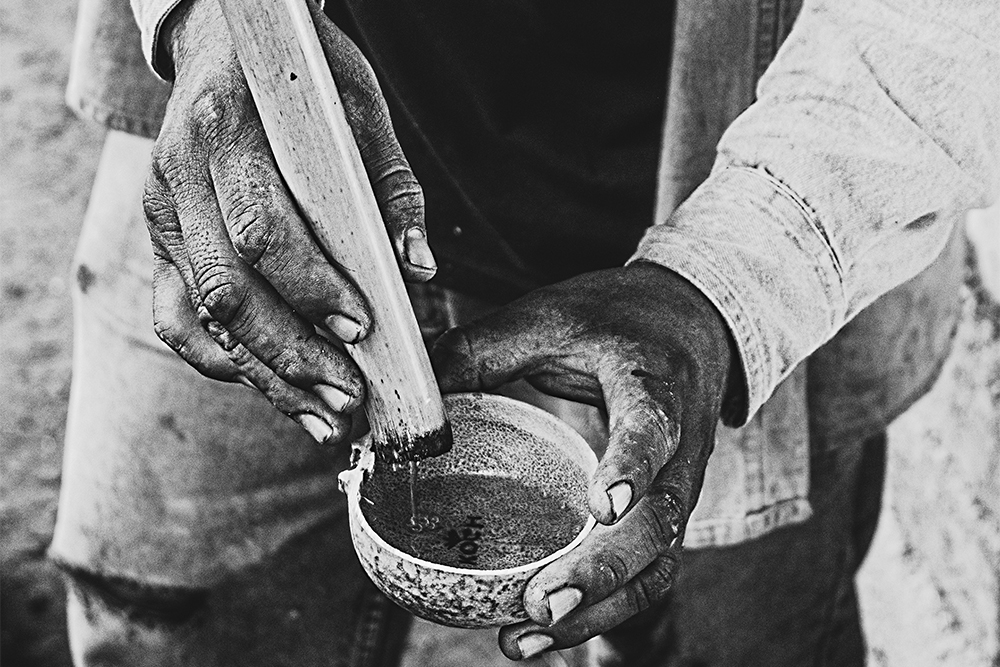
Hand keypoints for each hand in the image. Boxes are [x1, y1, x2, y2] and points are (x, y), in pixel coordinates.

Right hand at [143, 0, 435, 444]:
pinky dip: (219, 359)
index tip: (364, 328)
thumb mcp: (355, 108)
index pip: (261, 230)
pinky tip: (268, 385)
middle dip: (292, 354)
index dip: (312, 288)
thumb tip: (417, 268)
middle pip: (227, 288)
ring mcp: (162, 212)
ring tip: (321, 419)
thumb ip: (390, 186)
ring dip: (263, 375)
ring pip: (200, 316)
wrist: (223, 45)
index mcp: (228, 130)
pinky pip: (174, 317)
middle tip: (349, 400)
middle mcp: (180, 175)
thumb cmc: (297, 78)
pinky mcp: (159, 240)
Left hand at [432, 262, 735, 658]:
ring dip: (601, 607)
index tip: (604, 505)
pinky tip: (550, 633)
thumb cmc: (618, 318)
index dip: (632, 466)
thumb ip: (477, 350)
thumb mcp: (548, 316)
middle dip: (603, 570)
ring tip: (528, 636)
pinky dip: (604, 609)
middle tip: (542, 602)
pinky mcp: (665, 513)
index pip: (654, 428)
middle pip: (660, 521)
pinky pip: (648, 573)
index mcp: (652, 384)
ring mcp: (677, 486)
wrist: (692, 321)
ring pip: (659, 563)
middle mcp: (680, 446)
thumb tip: (406, 404)